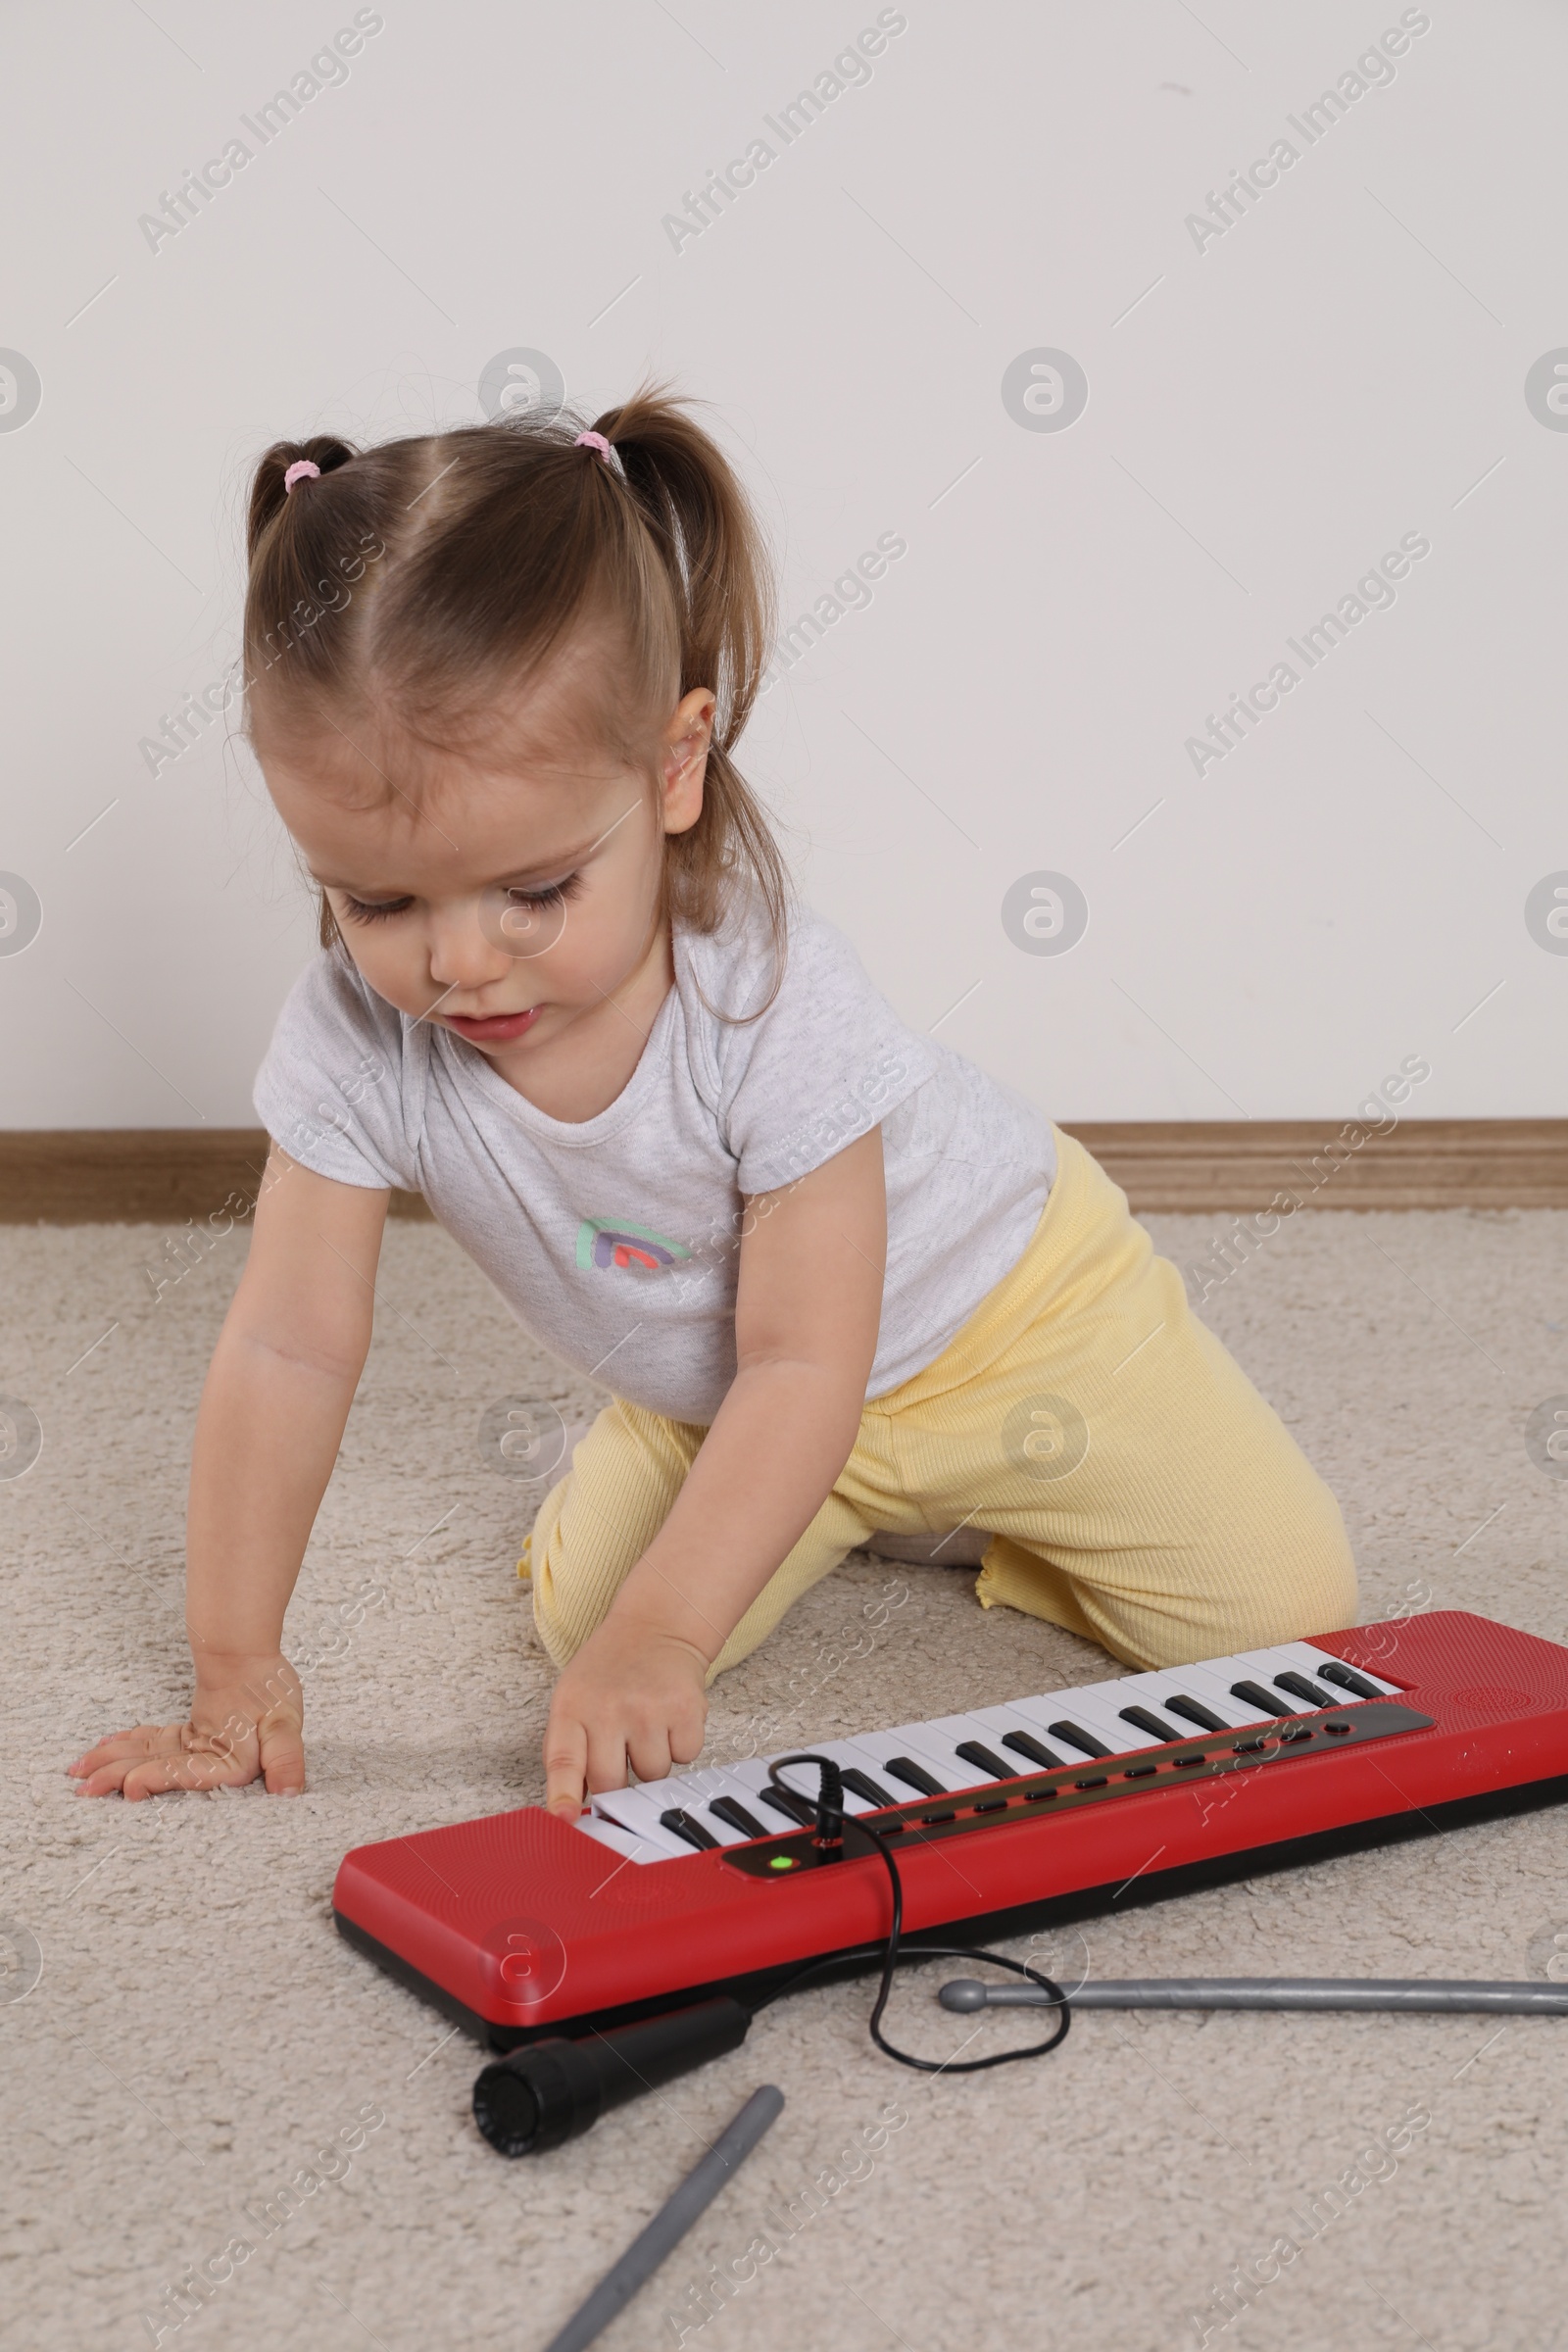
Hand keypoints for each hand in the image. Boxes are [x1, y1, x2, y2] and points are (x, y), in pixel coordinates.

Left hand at [68, 1657, 304, 1799]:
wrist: (253, 1654)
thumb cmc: (270, 1687)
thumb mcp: (285, 1723)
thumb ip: (287, 1758)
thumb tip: (290, 1793)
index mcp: (235, 1769)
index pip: (191, 1778)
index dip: (160, 1783)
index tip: (130, 1786)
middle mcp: (212, 1766)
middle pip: (161, 1773)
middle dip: (120, 1778)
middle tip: (84, 1787)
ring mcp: (195, 1752)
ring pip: (148, 1759)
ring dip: (113, 1764)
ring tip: (81, 1771)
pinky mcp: (186, 1738)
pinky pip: (151, 1744)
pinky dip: (127, 1745)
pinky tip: (103, 1749)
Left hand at [543, 1616, 707, 1818]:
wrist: (656, 1627)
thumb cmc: (609, 1671)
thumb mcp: (573, 1698)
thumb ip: (567, 1750)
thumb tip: (573, 1805)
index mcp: (572, 1707)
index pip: (564, 1760)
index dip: (564, 1794)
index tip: (564, 1818)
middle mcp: (609, 1708)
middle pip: (612, 1782)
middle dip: (619, 1776)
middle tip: (622, 1745)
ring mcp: (649, 1709)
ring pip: (652, 1774)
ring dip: (653, 1759)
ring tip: (647, 1723)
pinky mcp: (686, 1709)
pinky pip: (685, 1757)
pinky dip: (681, 1744)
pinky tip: (670, 1717)